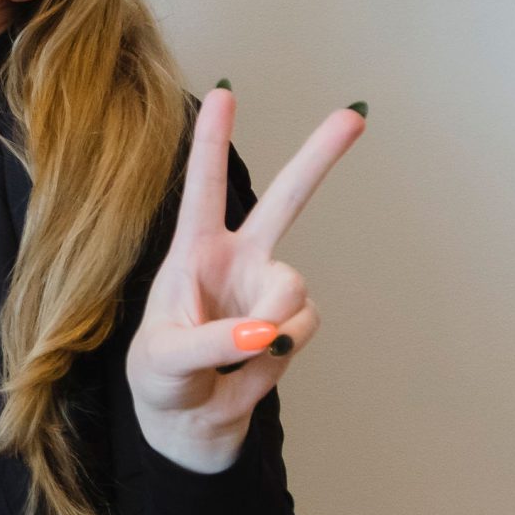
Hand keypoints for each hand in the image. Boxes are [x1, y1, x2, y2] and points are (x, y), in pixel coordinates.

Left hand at [124, 87, 365, 471]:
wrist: (186, 423)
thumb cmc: (161, 380)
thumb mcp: (164, 361)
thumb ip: (213, 341)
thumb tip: (265, 332)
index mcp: (193, 252)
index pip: (203, 189)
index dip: (212, 141)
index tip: (224, 92)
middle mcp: (238, 260)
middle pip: (286, 200)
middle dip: (320, 157)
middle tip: (354, 115)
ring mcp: (269, 290)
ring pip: (294, 289)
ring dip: (274, 322)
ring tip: (243, 349)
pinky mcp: (291, 324)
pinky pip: (301, 329)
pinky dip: (278, 352)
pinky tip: (254, 363)